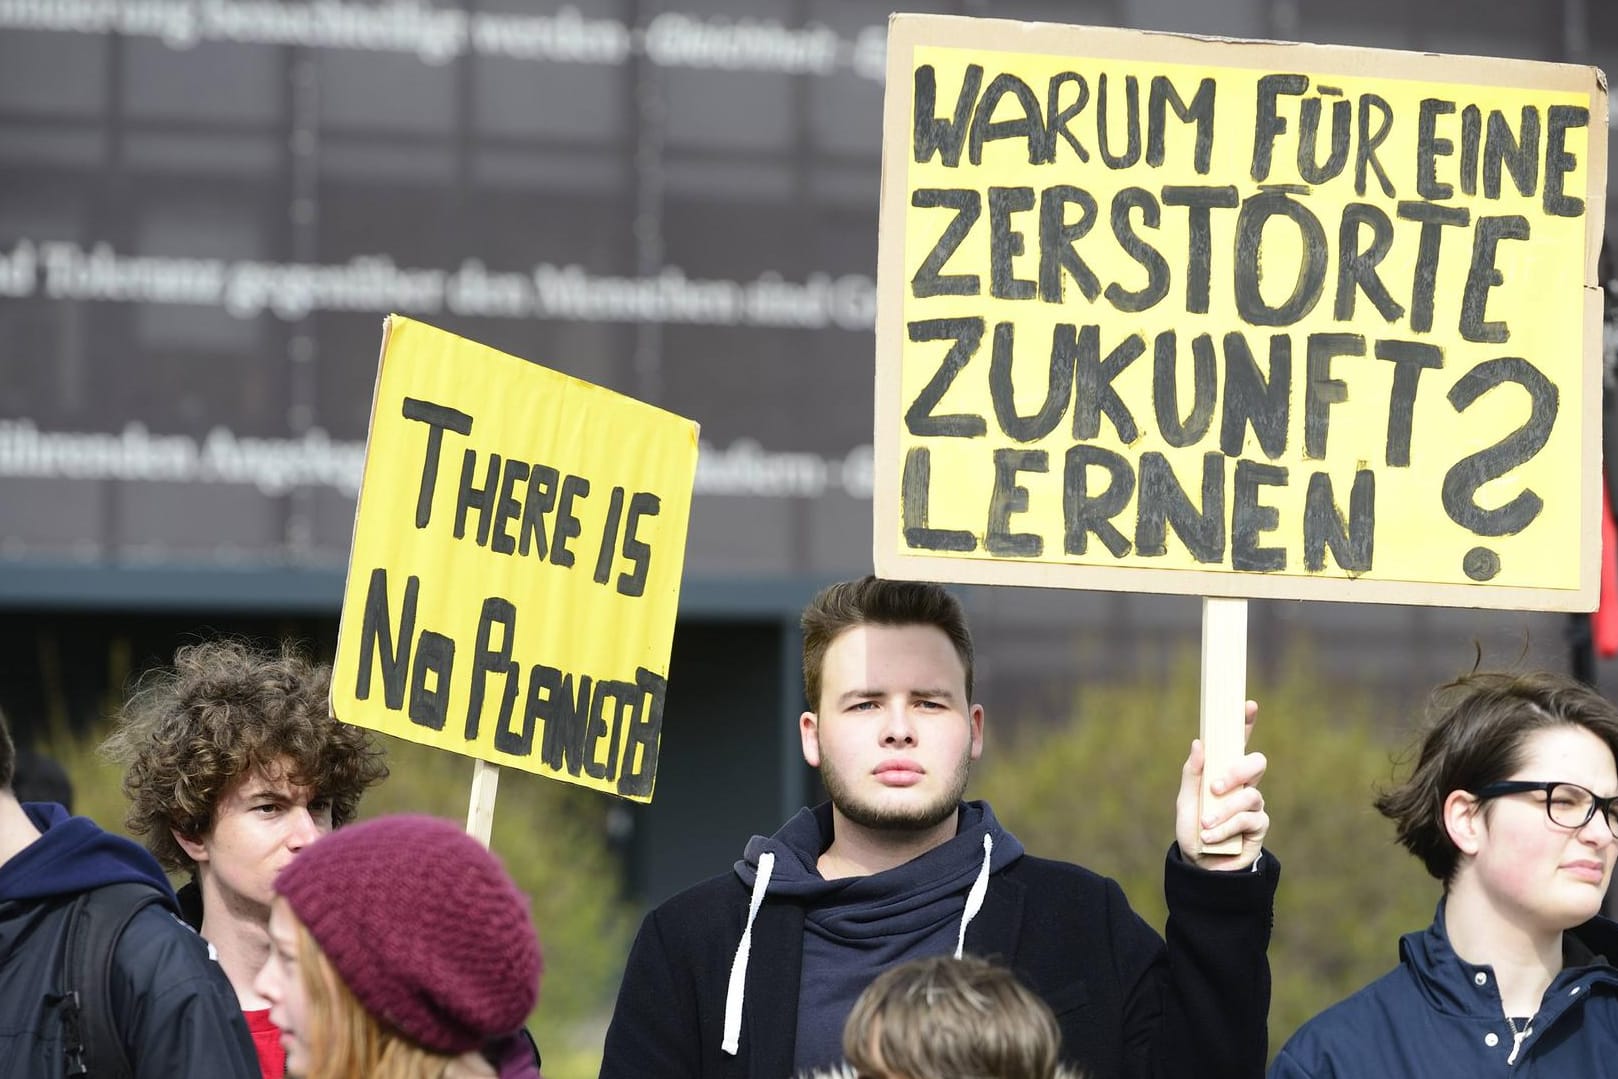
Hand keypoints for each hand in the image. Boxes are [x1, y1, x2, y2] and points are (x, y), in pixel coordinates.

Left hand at [1176, 700, 1267, 870]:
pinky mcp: (1258, 828)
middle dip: (1238, 771)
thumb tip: (1198, 743)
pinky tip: (1212, 836)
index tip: (1248, 705)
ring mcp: (1253, 807)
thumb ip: (1192, 773)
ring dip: (1224, 810)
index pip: (1238, 745)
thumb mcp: (1185, 801)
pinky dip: (1228, 827)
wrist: (1199, 866)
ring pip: (1251, 795)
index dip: (1245, 724)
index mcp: (1225, 774)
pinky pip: (1250, 819)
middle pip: (1256, 763)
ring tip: (1205, 824)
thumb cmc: (1193, 830)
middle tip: (1216, 787)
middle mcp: (1243, 786)